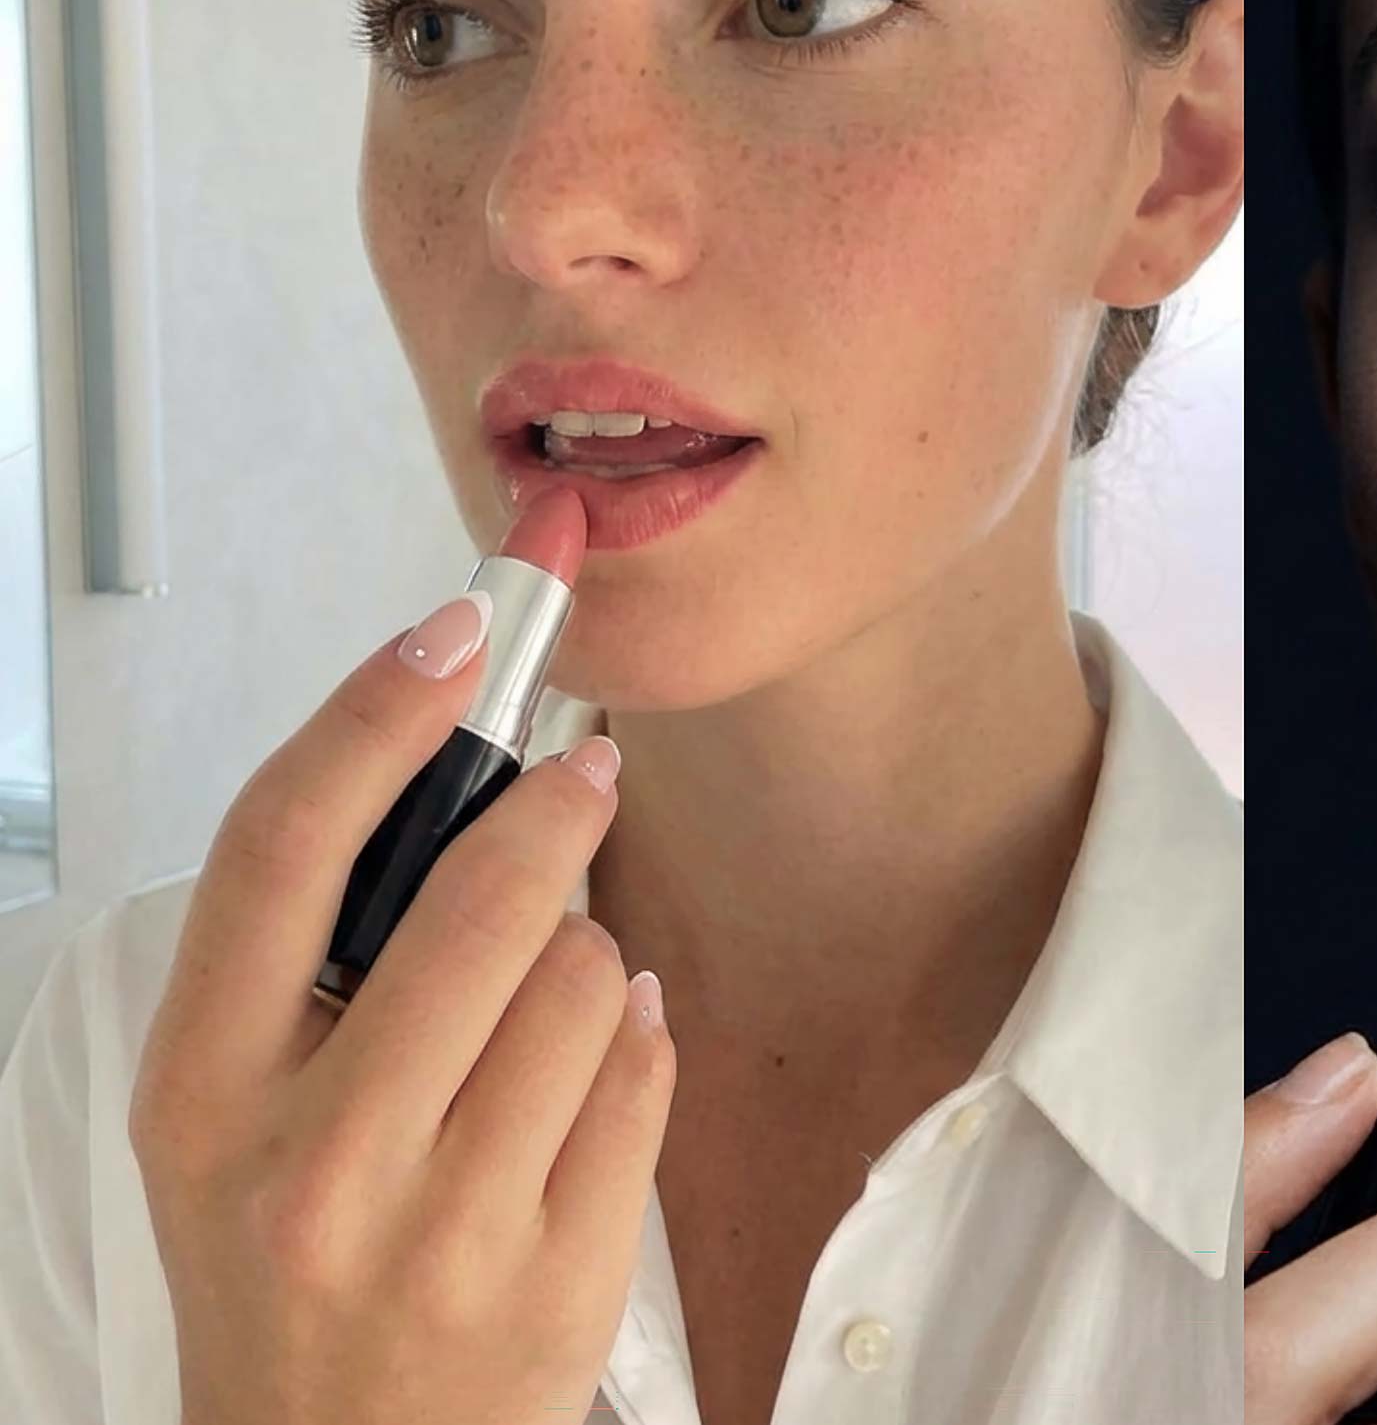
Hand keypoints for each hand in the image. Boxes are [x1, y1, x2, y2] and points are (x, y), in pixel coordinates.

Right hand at [127, 596, 674, 1424]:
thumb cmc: (293, 1270)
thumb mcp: (239, 1127)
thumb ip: (314, 975)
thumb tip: (450, 781)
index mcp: (205, 1098)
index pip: (281, 854)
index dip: (373, 717)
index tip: (454, 630)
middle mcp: (312, 1163)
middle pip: (469, 903)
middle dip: (553, 813)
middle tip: (590, 774)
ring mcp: (441, 1229)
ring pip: (573, 981)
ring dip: (585, 953)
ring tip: (550, 994)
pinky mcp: (555, 1278)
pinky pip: (639, 1076)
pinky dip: (634, 1041)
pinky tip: (597, 1057)